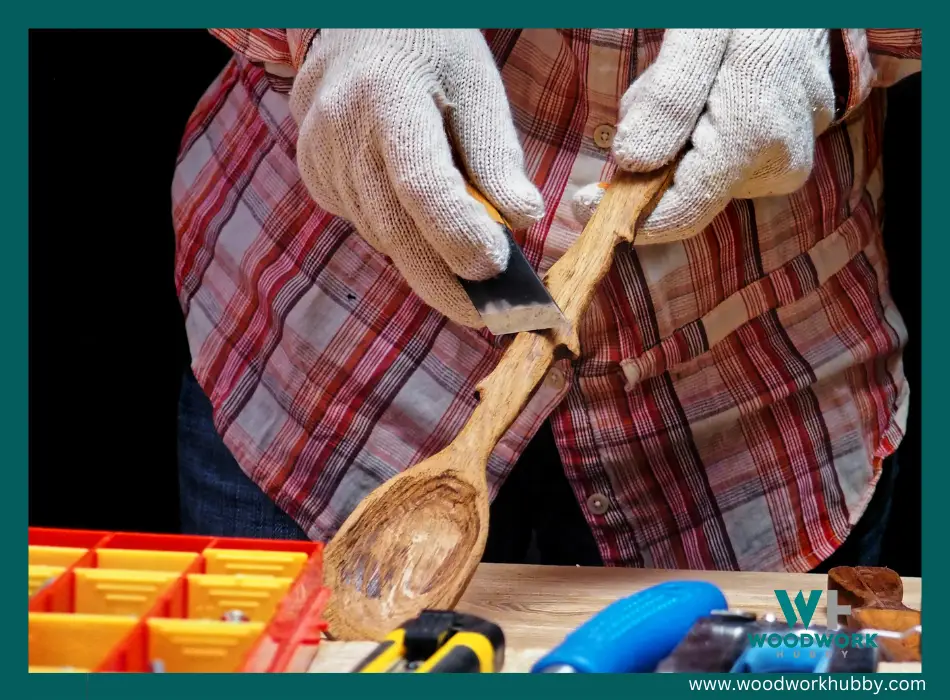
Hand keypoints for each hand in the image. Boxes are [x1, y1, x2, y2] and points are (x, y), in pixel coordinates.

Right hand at [289, 30, 543, 327]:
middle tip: (491, 318)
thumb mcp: (476, 83)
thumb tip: (522, 219)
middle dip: (445, 282)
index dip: (458, 232)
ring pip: (382, 236)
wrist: (353, 28)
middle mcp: (340, 131)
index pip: (420, 182)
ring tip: (473, 279)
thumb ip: (496, 153)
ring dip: (429, 264)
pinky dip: (405, 238)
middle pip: (395, 229)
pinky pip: (369, 227)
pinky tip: (427, 226)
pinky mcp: (316, 179)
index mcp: (386, 95)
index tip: (496, 269)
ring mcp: (320, 159)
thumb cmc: (429, 51)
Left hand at [575, 30, 834, 239]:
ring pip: (700, 179)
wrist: (803, 7)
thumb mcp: (699, 30)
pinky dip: (699, 141)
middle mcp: (781, 163)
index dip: (627, 216)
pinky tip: (712, 98)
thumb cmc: (747, 10)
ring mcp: (788, 165)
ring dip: (675, 144)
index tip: (580, 203)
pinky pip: (722, 167)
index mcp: (756, 134)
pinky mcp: (786, 163)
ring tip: (691, 84)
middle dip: (653, 157)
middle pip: (685, 194)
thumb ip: (667, 96)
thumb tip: (633, 163)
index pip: (681, 211)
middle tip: (651, 93)